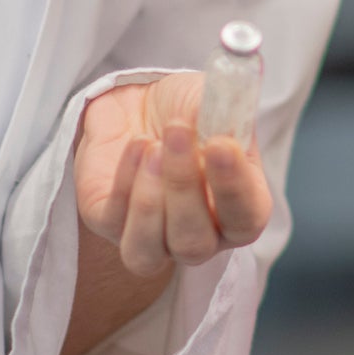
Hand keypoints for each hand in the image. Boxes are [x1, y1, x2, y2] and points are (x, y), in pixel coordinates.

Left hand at [73, 73, 271, 276]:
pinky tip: (137, 143)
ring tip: (152, 146)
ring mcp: (151, 237)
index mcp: (239, 209)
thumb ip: (225, 115)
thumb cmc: (188, 111)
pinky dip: (124, 181)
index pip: (245, 221)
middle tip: (177, 132)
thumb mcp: (214, 102)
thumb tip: (224, 125)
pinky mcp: (108, 221)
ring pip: (147, 253)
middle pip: (192, 244)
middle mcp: (199, 235)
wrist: (140, 101)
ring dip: (148, 201)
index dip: (233, 189)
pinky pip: (113, 219)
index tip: (221, 145)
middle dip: (182, 186)